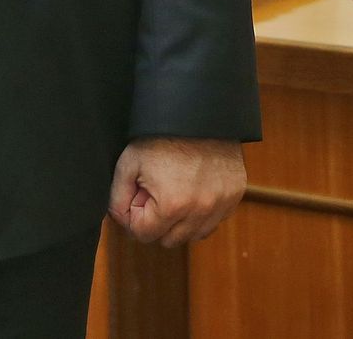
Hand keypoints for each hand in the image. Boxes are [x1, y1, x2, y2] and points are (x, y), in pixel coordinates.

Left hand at [108, 136, 245, 247]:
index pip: (143, 235)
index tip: (139, 193)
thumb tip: (124, 222)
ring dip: (180, 221)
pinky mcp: (235, 195)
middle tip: (157, 190)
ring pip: (193, 235)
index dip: (135, 214)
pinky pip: (214, 221)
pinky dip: (202, 213)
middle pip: (168, 240)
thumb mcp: (128, 164)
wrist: (198, 111)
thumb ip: (117, 200)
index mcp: (172, 205)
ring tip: (175, 190)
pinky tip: (194, 190)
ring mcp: (222, 203)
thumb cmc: (161, 135)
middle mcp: (201, 210)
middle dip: (157, 221)